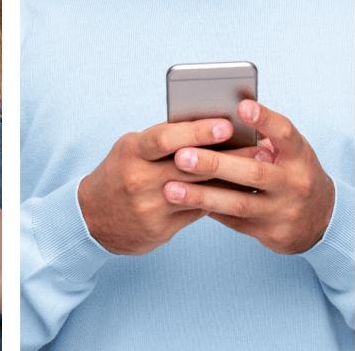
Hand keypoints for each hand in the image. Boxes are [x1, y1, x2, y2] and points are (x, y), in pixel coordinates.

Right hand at [76, 118, 261, 254]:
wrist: (92, 219)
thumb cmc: (122, 171)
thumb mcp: (134, 149)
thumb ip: (167, 140)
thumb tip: (212, 126)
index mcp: (132, 152)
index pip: (166, 138)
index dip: (197, 131)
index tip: (227, 125)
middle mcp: (139, 180)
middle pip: (190, 166)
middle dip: (229, 156)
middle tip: (261, 147)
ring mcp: (150, 208)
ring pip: (199, 191)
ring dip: (232, 179)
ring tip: (259, 168)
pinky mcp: (160, 229)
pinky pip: (198, 211)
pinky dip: (221, 198)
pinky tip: (243, 189)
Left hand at [164, 100, 338, 253]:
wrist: (320, 220)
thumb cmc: (293, 173)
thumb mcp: (291, 152)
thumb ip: (263, 138)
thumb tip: (221, 119)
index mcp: (300, 155)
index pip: (284, 133)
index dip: (265, 119)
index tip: (241, 106)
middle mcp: (294, 183)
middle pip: (254, 172)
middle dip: (216, 163)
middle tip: (181, 155)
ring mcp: (283, 210)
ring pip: (238, 203)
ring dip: (201, 195)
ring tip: (170, 189)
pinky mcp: (270, 233)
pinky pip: (234, 221)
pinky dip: (209, 210)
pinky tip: (184, 203)